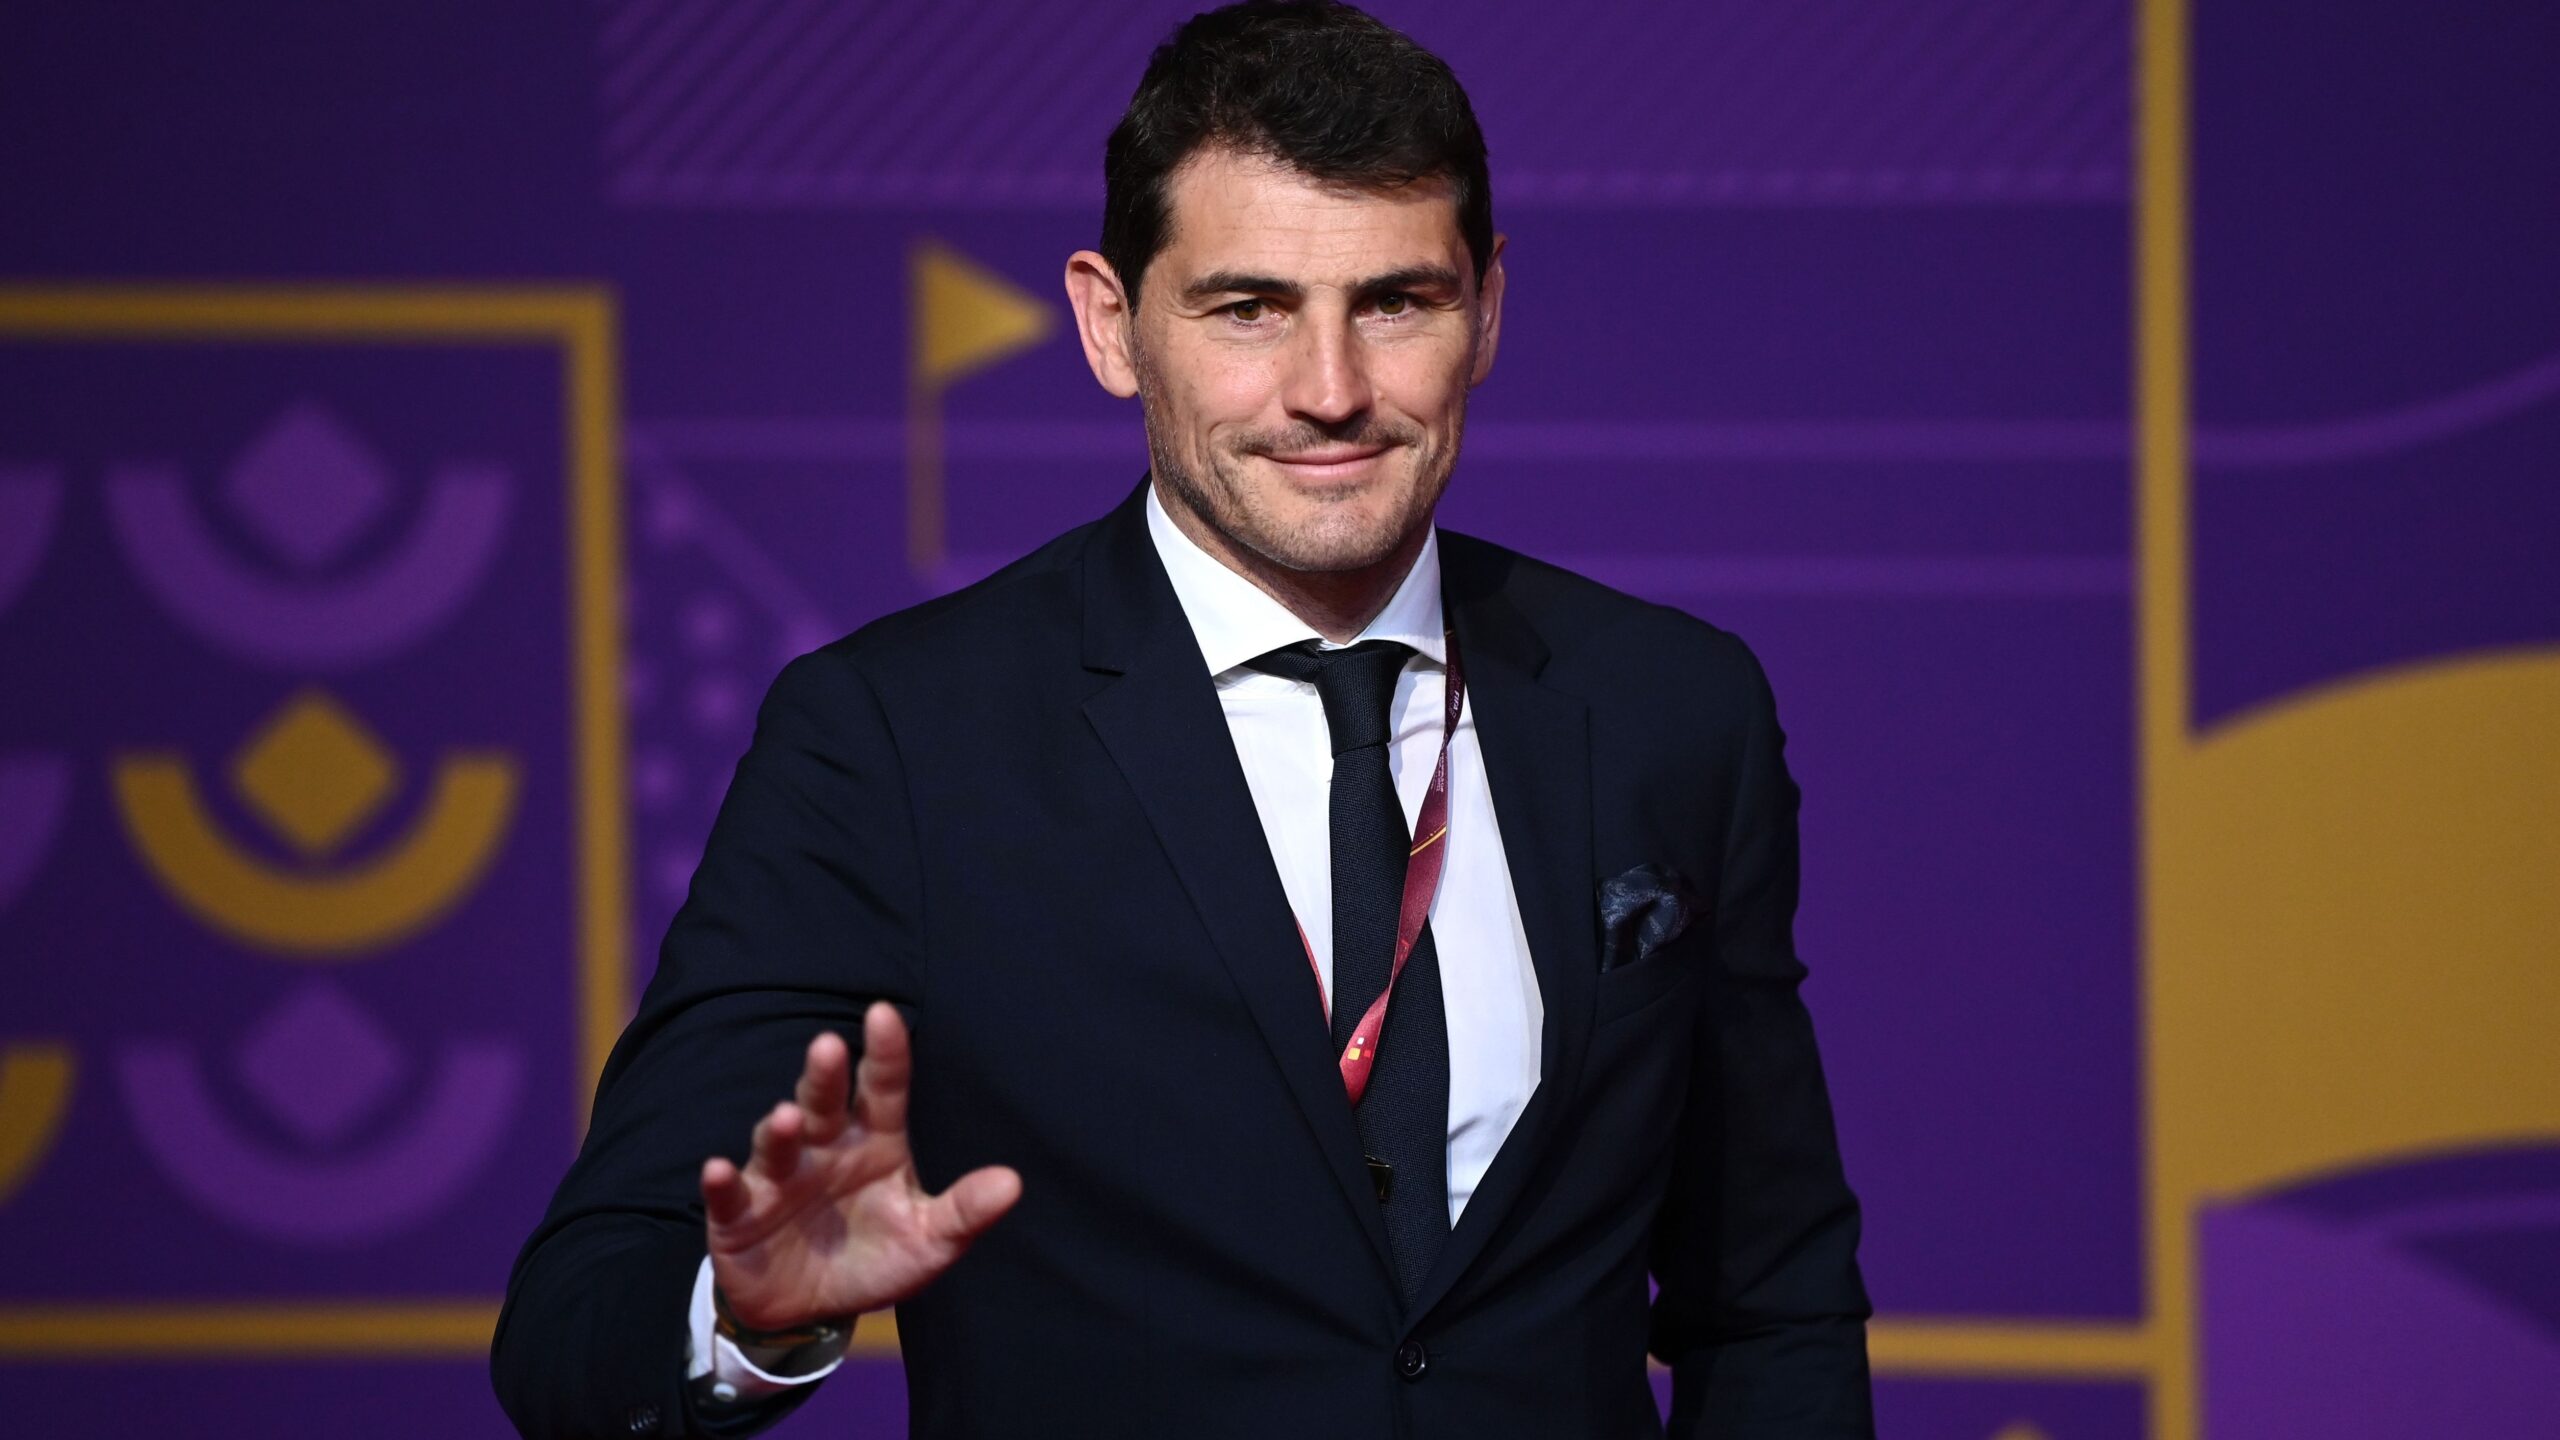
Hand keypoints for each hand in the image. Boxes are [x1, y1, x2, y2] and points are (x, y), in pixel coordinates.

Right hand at [702, 1002, 1021, 1330]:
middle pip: (824, 1103)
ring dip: (778, 1129)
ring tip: (786, 1117)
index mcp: (873, 1142)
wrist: (810, 1309)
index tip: (884, 1014)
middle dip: (824, 1076)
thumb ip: (964, 1211)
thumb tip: (1013, 1183)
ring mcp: (778, 1177)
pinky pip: (729, 1195)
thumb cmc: (873, 1258)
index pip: (882, 1089)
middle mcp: (824, 1148)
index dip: (884, 1054)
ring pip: (776, 1142)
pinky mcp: (739, 1215)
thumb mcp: (928, 1241)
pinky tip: (717, 1170)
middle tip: (829, 1046)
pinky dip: (721, 1184)